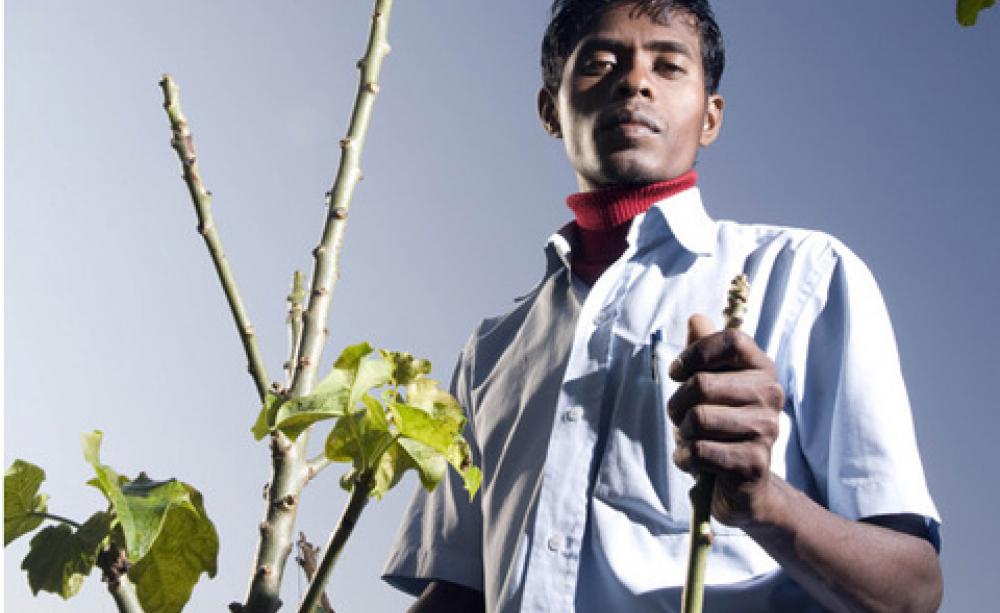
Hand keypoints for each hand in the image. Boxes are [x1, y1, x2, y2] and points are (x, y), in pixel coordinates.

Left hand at [666, 314, 784, 526]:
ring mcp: (767, 430)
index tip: (677, 373)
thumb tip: (696, 318)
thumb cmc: (720, 428)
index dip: (695, 352)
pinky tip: (695, 463)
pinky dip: (685, 459)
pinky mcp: (754, 463)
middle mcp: (771, 395)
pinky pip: (699, 452)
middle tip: (680, 419)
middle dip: (677, 405)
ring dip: (681, 435)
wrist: (744, 486)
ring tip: (691, 441)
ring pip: (697, 419)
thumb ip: (704, 352)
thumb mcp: (711, 386)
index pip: (731, 339)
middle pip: (702, 384)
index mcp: (761, 369)